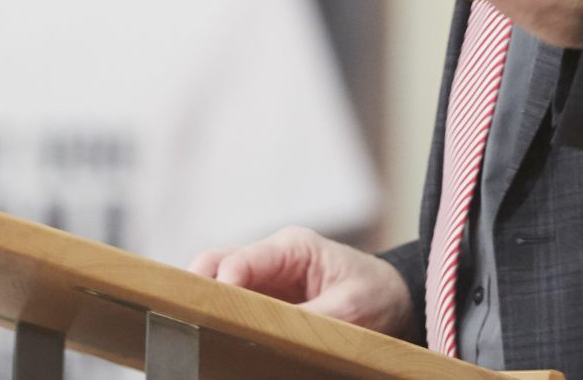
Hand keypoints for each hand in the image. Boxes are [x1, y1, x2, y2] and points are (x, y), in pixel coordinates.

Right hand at [187, 227, 412, 336]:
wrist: (393, 299)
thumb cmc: (376, 295)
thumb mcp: (352, 309)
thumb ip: (311, 319)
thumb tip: (274, 336)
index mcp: (293, 247)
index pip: (243, 258)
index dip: (222, 281)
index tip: (211, 308)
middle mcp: (270, 257)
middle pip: (216, 263)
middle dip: (199, 288)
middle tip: (188, 319)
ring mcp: (263, 277)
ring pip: (216, 282)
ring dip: (206, 304)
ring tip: (197, 330)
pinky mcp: (262, 298)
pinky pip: (231, 303)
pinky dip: (219, 316)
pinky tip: (213, 335)